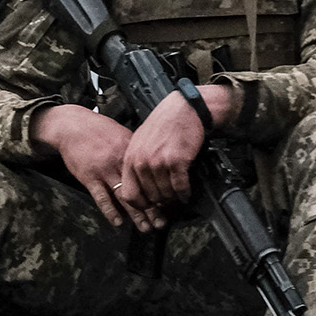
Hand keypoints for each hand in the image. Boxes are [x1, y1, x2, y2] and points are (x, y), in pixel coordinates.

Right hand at [34, 104, 159, 232]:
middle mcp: (121, 162)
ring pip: (124, 196)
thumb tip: (151, 163)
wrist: (73, 126)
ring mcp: (105, 171)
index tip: (170, 205)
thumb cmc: (98, 130)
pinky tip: (118, 222)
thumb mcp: (122, 135)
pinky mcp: (89, 177)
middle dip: (153, 208)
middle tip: (162, 223)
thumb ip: (136, 151)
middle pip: (141, 189)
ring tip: (146, 228)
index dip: (161, 191)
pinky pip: (101, 197)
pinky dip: (110, 211)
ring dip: (136, 214)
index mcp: (132, 152)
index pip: (150, 175)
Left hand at [117, 86, 233, 214]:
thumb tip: (140, 186)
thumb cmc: (164, 124)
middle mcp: (142, 161)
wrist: (183, 109)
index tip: (149, 206)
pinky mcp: (177, 161)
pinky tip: (186, 192)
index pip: (129, 194)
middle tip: (168, 202)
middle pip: (149, 197)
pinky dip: (184, 193)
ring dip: (173, 198)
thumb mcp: (141, 141)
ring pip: (165, 194)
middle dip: (160, 203)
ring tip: (178, 196)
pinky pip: (180, 187)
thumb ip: (137, 163)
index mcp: (131, 158)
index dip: (140, 205)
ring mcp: (159, 162)